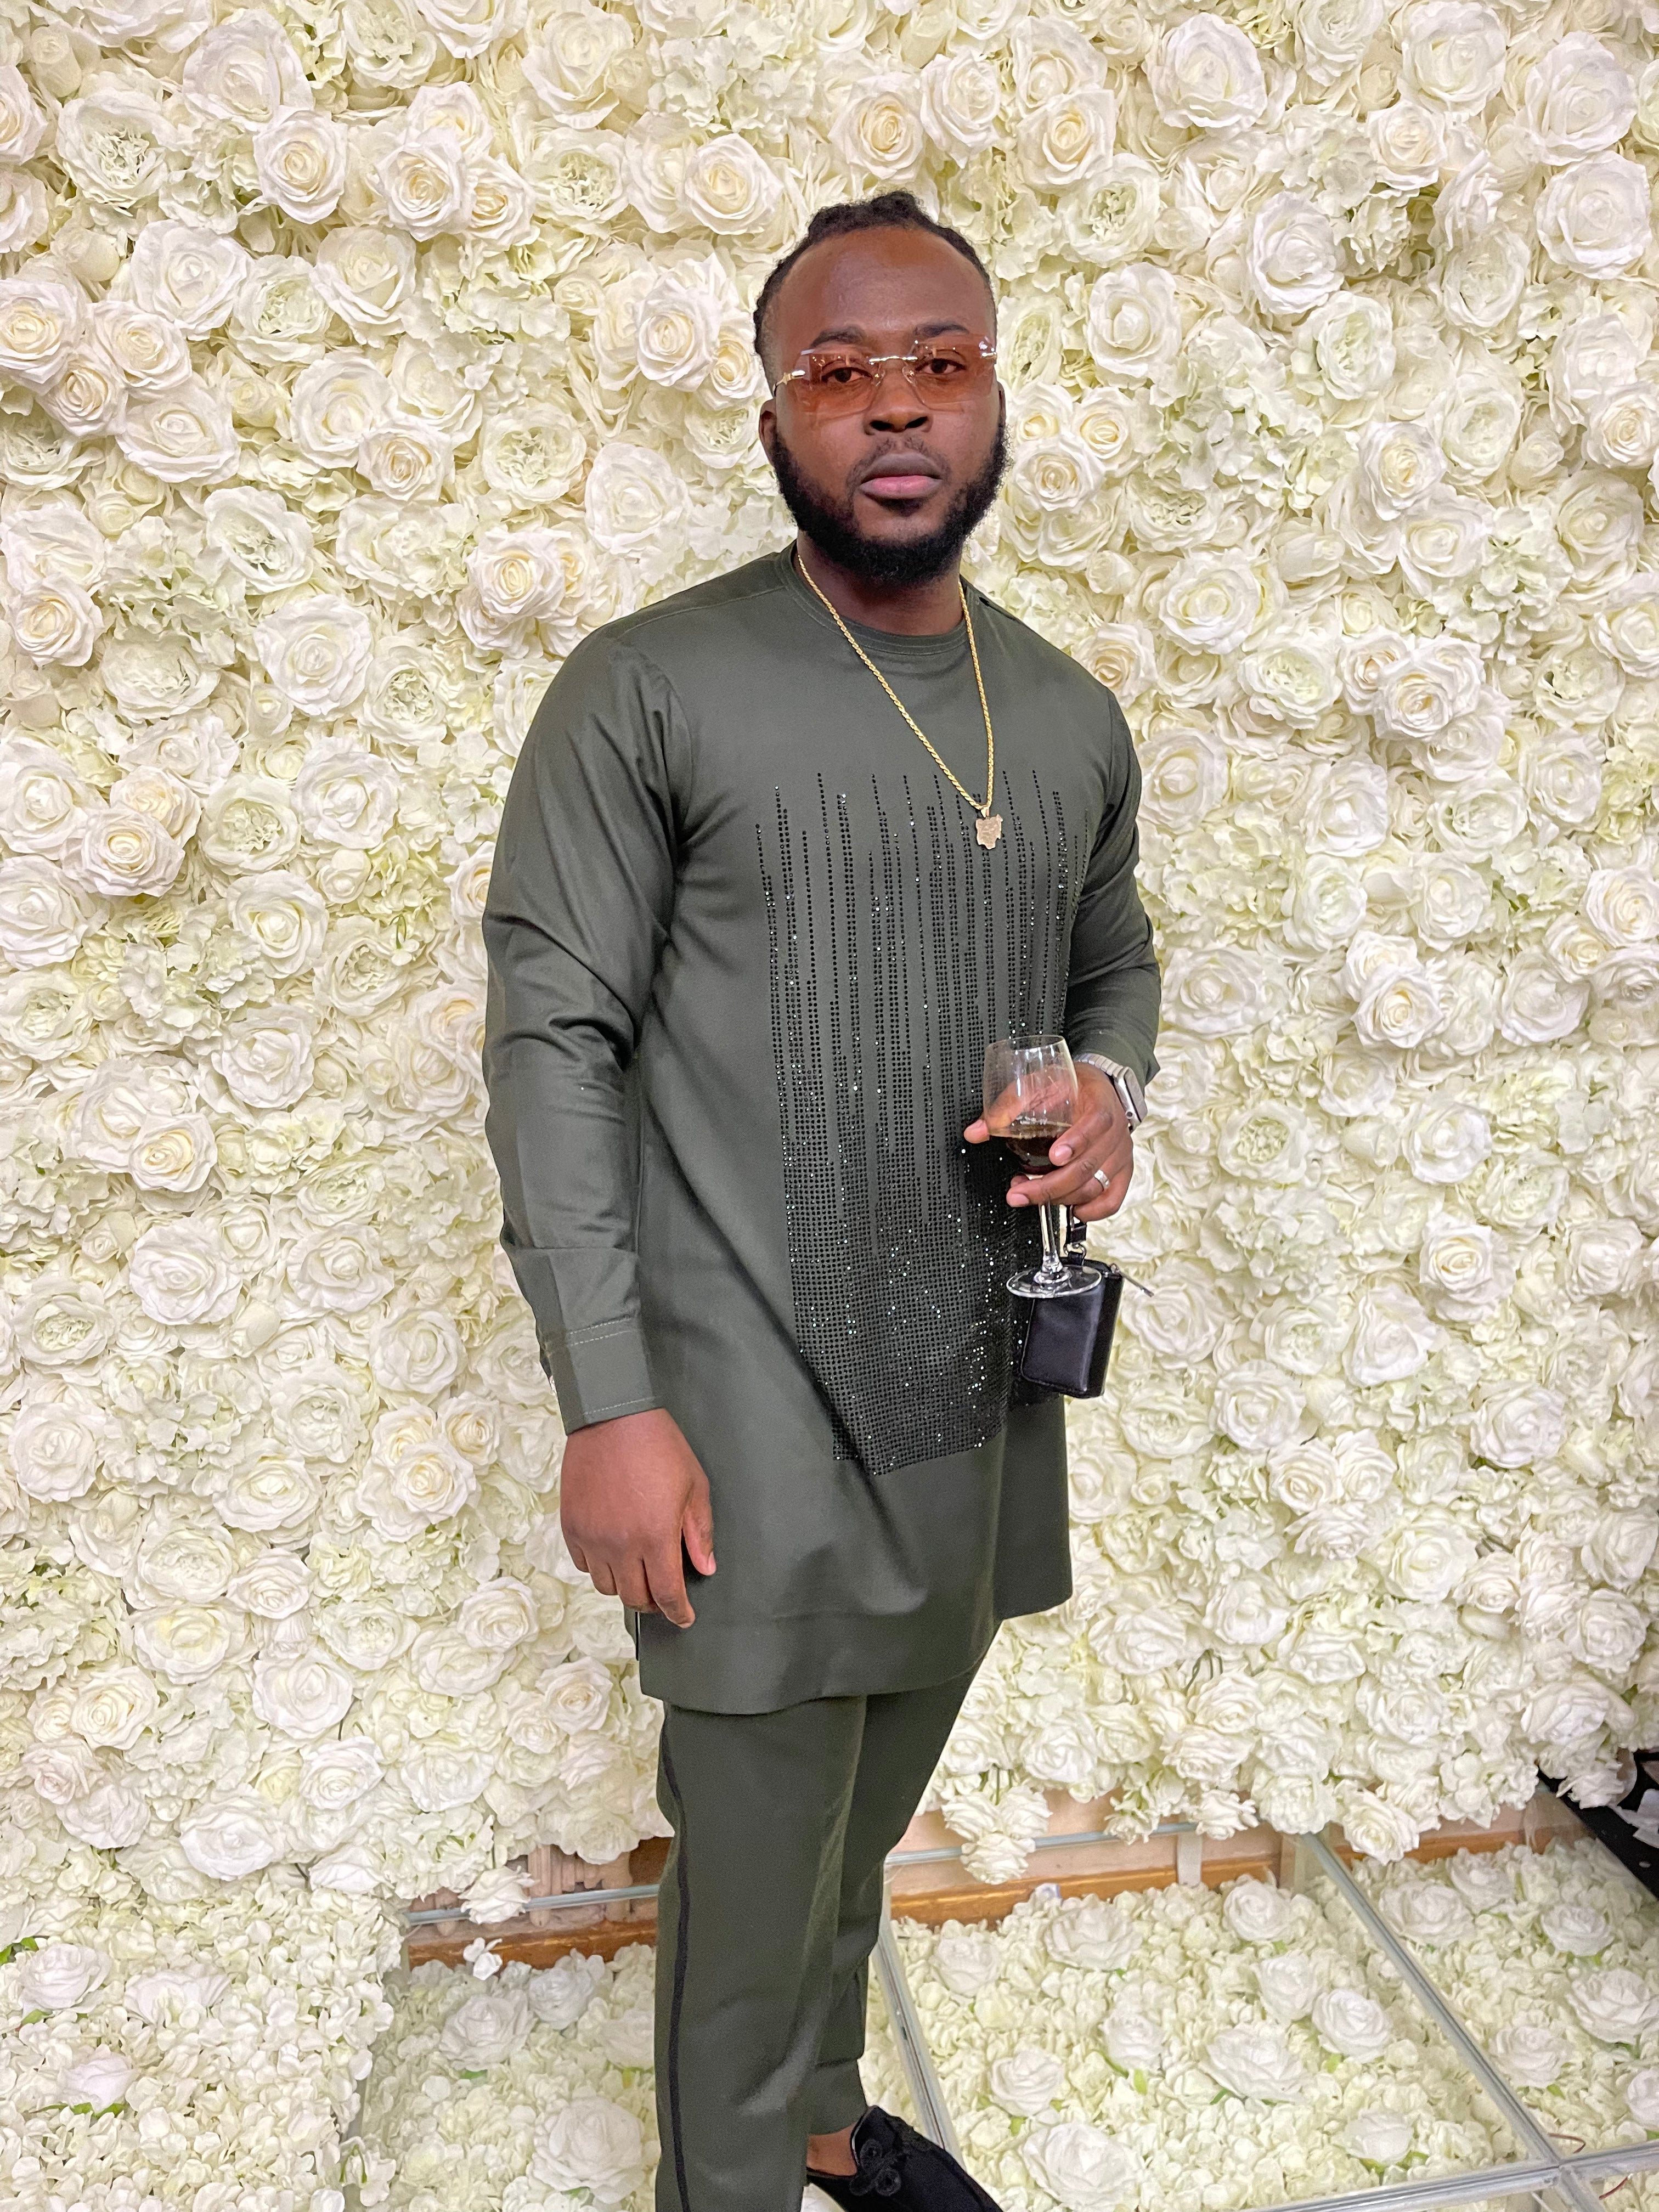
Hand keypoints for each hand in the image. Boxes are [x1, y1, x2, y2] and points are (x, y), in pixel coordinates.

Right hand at [560, 1408, 715, 1628]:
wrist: (612, 1417)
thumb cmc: (660, 1447)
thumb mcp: (694, 1486)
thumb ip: (699, 1532)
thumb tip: (705, 1568)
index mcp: (656, 1536)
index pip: (667, 1594)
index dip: (678, 1612)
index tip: (684, 1617)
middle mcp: (620, 1544)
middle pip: (634, 1597)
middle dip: (653, 1601)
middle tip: (663, 1590)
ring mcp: (592, 1536)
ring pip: (607, 1586)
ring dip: (625, 1584)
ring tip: (637, 1567)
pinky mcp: (570, 1525)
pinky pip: (584, 1564)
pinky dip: (599, 1565)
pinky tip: (612, 1549)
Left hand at [963, 1061, 1134, 1221]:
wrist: (1099, 1090)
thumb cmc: (1072, 1088)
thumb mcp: (1041, 1084)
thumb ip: (1009, 1106)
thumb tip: (978, 1131)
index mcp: (1099, 1106)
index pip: (1096, 1124)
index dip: (1076, 1143)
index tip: (1054, 1156)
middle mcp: (1114, 1134)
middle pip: (1088, 1167)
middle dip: (1049, 1186)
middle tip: (1019, 1192)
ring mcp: (1119, 1156)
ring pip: (1095, 1188)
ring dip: (1059, 1198)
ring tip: (1029, 1194)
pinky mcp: (1120, 1174)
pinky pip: (1111, 1201)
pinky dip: (1089, 1211)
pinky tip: (1067, 1207)